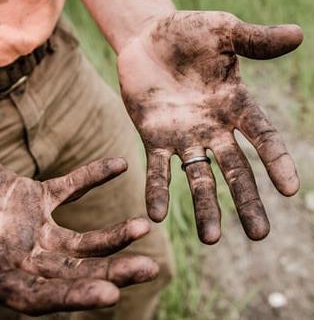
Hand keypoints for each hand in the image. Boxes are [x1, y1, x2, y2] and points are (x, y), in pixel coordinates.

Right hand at [0, 158, 157, 315]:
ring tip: (144, 226)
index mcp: (4, 277)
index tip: (111, 296)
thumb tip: (3, 275)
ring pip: (83, 239)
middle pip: (77, 271)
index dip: (75, 297)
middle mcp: (25, 259)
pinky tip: (120, 164)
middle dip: (113, 271)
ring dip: (114, 233)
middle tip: (151, 269)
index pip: (44, 297)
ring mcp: (34, 230)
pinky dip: (93, 175)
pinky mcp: (37, 198)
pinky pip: (71, 187)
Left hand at [118, 11, 302, 243]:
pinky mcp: (153, 138)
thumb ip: (256, 40)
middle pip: (235, 169)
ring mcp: (184, 137)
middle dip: (246, 201)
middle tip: (259, 235)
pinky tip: (156, 215)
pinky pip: (157, 169)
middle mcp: (213, 128)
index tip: (291, 189)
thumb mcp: (223, 31)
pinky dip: (158, 191)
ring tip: (210, 239)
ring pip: (198, 177)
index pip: (263, 137)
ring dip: (204, 207)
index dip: (277, 161)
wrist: (147, 39)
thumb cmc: (188, 33)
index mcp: (235, 105)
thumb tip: (298, 35)